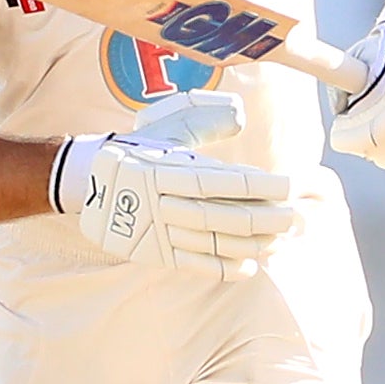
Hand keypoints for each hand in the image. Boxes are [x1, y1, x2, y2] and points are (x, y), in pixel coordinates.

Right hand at [61, 93, 300, 280]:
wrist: (86, 182)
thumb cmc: (139, 149)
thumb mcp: (166, 125)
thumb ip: (204, 119)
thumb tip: (240, 115)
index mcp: (166, 167)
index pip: (222, 180)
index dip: (260, 185)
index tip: (293, 185)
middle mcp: (161, 201)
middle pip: (222, 215)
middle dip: (265, 218)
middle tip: (298, 217)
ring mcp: (157, 230)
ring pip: (212, 242)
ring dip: (252, 245)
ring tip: (281, 240)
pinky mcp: (154, 252)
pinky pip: (193, 265)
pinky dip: (224, 268)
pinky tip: (250, 265)